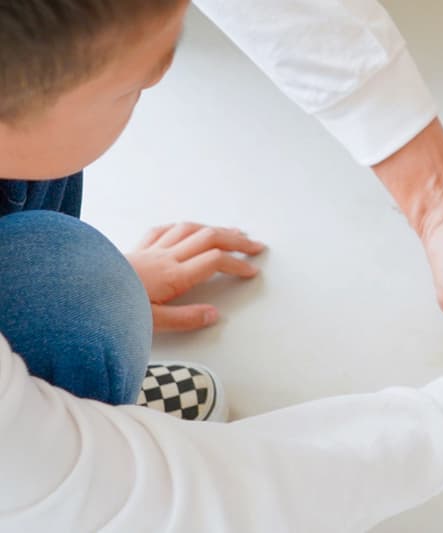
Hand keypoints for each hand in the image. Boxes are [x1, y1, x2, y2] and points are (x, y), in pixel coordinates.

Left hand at [125, 223, 263, 331]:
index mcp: (174, 275)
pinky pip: (163, 230)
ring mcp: (152, 249)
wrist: (79, 293)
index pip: (215, 261)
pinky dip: (181, 227)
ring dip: (214, 228)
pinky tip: (187, 229)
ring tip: (231, 232)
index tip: (251, 271)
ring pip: (190, 229)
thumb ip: (185, 318)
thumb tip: (215, 314)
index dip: (237, 264)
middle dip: (236, 239)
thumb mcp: (152, 322)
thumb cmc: (113, 309)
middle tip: (255, 245)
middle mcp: (166, 257)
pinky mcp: (137, 248)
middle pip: (210, 237)